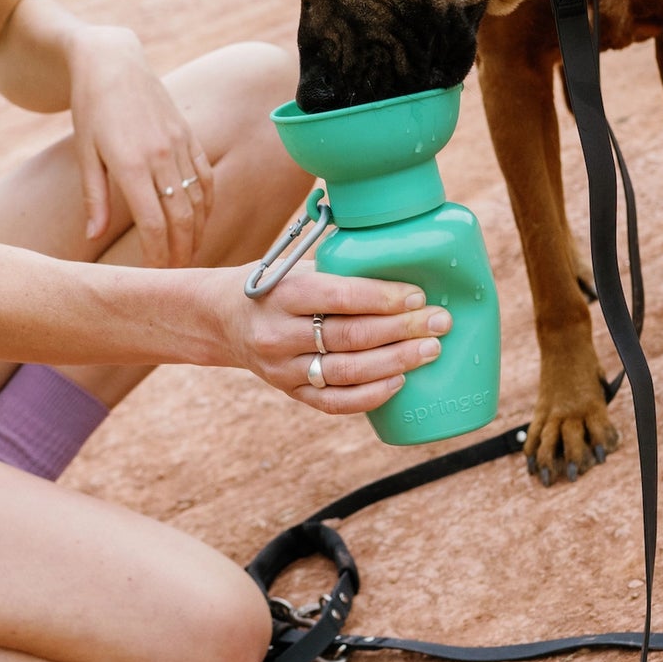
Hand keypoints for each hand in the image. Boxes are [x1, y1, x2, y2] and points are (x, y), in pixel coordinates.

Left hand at [68, 25, 213, 267]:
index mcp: (131, 163)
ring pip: (199, 200)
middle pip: (182, 218)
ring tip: (189, 255)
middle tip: (177, 277)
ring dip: (197, 232)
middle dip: (182, 253)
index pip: (154, 224)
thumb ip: (93, 198)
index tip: (156, 277)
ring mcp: (180, 144)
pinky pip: (206, 177)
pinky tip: (201, 221)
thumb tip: (94, 237)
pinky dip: (207, 204)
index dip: (158, 256)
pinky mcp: (190, 135)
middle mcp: (162, 155)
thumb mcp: (85, 153)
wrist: (112, 61)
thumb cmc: (91, 108)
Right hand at [227, 267, 450, 414]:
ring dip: (396, 362)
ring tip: (431, 351)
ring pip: (347, 371)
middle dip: (402, 329)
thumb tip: (404, 259)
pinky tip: (399, 381)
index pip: (341, 297)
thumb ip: (340, 269)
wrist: (222, 318)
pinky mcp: (289, 391)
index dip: (384, 298)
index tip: (418, 296)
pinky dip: (370, 395)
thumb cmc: (275, 284)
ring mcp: (283, 367)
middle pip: (350, 336)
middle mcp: (279, 333)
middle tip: (440, 322)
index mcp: (283, 293)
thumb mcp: (297, 265)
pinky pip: (334, 402)